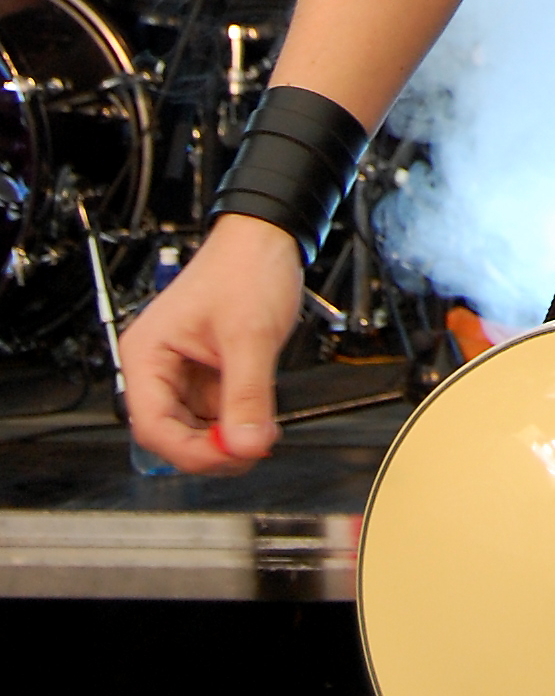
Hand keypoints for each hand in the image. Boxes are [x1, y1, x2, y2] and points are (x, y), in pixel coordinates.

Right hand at [122, 215, 303, 472]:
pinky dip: (236, 423)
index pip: (152, 425)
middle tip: (249, 451)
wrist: (267, 238)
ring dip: (225, 438)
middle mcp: (158, 367)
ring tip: (258, 433)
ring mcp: (183, 372)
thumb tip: (246, 445)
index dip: (189, 451)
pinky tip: (257, 420)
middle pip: (171, 433)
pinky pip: (215, 413)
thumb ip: (247, 395)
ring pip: (195, 428)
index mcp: (147, 354)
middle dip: (210, 448)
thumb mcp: (248, 335)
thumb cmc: (244, 267)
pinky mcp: (207, 373)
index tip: (229, 457)